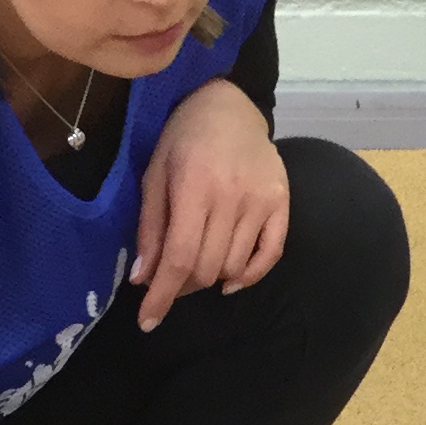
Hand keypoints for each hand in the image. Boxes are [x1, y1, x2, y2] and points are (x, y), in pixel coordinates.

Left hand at [134, 80, 289, 330]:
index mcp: (195, 187)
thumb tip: (143, 280)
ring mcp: (263, 200)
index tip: (148, 321)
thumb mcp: (154, 176)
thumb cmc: (182, 138)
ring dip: (210, 278)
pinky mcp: (282, 201)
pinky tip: (230, 279)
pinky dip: (249, 275)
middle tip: (170, 281)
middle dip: (183, 287)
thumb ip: (150, 228)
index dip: (162, 296)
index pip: (180, 257)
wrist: (229, 103)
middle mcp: (233, 196)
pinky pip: (270, 255)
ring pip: (234, 266)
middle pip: (207, 268)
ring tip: (196, 266)